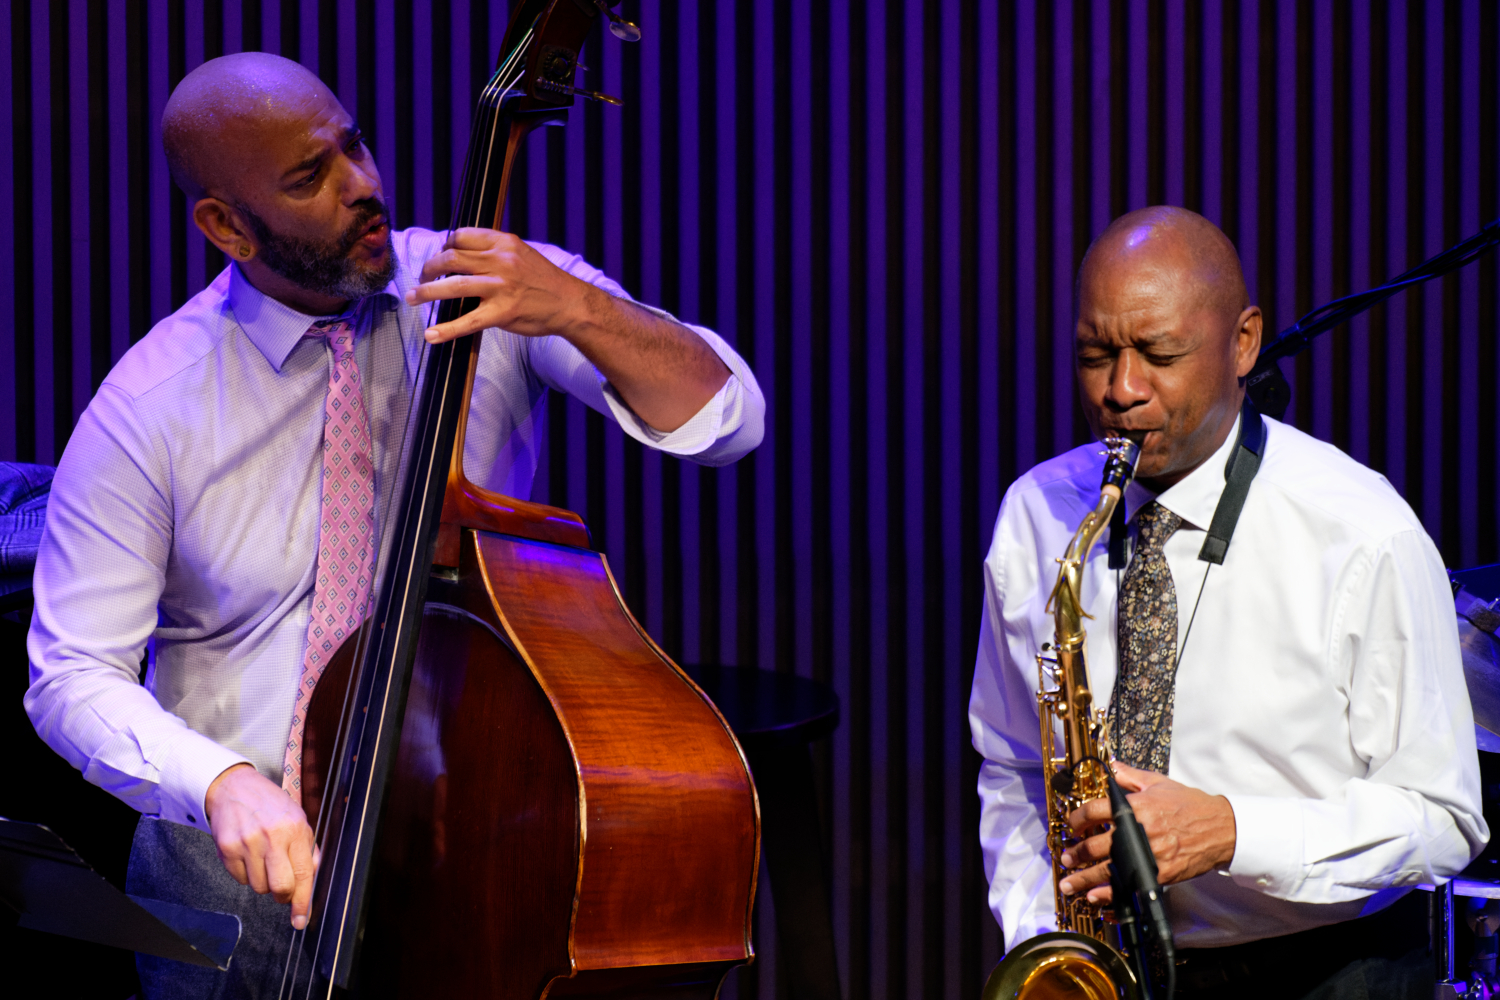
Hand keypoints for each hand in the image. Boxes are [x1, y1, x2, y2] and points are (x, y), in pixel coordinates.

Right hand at [204, 763, 319, 928]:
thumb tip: (312, 879)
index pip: (304, 874)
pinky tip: (248, 854)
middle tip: (282, 889)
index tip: (300, 920)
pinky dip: (245, 874)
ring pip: (258, 887)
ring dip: (263, 881)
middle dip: (283, 895)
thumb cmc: (270, 805)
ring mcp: (247, 843)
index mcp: (295, 829)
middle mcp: (272, 836)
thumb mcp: (298, 819)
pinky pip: (239, 879)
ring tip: (263, 859)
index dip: (302, 902)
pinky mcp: (227, 848)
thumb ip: (307, 849)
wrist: (234, 787)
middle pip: (280, 888)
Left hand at [407, 227, 728, 431]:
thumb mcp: (522, 254)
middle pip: (451, 258)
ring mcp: (501, 287)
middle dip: (429, 267)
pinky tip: (431, 336)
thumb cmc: (545, 282)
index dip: (443, 244)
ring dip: (426, 292)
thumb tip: (463, 255)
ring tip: (412, 297)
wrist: (572, 304)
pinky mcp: (503, 313)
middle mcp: (501, 261)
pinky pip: (467, 321)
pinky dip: (446, 329)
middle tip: (420, 277)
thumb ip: (495, 252)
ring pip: (452, 286)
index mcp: (505, 242)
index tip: (437, 255)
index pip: (462, 235)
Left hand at [1056, 761, 1235, 905]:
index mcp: (1135, 806)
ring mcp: (1148, 854)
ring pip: (1108, 870)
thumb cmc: (1190, 805)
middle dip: (1075, 854)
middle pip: (1096, 845)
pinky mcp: (1159, 874)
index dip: (1077, 819)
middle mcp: (1138, 831)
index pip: (1095, 811)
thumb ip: (1130, 776)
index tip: (1071, 826)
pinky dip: (1110, 894)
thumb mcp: (1159, 783)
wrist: (1221, 828)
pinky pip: (1129, 886)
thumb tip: (1111, 767)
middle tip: (1065, 858)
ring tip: (1068, 883)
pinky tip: (1096, 897)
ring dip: (1084, 878)